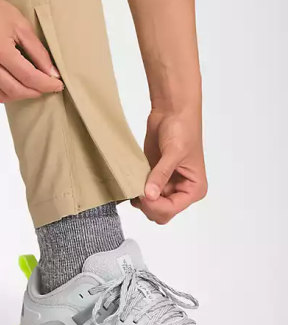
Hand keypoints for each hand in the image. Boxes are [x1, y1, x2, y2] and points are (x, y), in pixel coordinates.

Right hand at [0, 0, 63, 102]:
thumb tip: (53, 74)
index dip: (46, 84)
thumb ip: (38, 52)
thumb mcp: (22, 26)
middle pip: (15, 90)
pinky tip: (15, 81)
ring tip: (32, 85)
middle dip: (35, 92)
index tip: (58, 85)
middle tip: (48, 86)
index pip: (27, 76)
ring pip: (2, 95)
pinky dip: (6, 91)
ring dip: (21, 94)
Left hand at [131, 107, 207, 223]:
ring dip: (140, 199)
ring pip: (150, 205)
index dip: (155, 205)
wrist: (172, 111)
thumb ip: (161, 175)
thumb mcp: (173, 152)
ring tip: (134, 183)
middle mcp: (181, 190)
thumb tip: (150, 195)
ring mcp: (166, 185)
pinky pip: (143, 192)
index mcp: (194, 189)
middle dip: (148, 205)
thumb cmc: (182, 128)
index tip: (143, 193)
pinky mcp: (153, 177)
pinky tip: (130, 181)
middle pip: (161, 213)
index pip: (172, 209)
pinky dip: (135, 190)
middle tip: (136, 189)